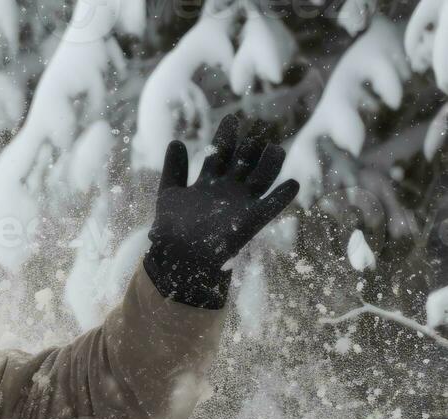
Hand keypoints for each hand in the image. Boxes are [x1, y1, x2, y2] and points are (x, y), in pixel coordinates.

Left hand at [145, 114, 298, 308]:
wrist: (176, 257)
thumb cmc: (170, 229)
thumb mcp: (168, 195)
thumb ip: (173, 169)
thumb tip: (176, 142)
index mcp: (210, 182)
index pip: (221, 153)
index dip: (226, 136)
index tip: (232, 118)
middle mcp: (228, 190)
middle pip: (244, 161)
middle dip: (251, 145)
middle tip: (259, 128)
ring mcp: (241, 204)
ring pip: (261, 178)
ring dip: (271, 164)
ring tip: (276, 149)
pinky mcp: (251, 221)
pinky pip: (271, 207)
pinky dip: (282, 197)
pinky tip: (292, 184)